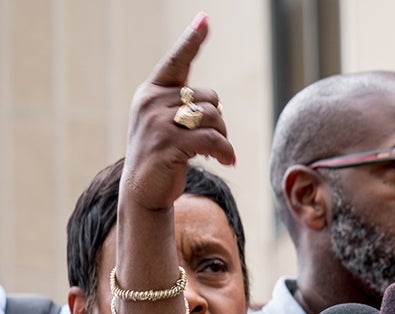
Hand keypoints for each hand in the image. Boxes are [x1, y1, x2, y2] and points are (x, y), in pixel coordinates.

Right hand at [122, 12, 235, 213]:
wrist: (143, 190)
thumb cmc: (163, 155)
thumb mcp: (169, 124)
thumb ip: (186, 107)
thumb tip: (216, 101)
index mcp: (151, 92)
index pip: (176, 61)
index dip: (192, 40)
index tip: (205, 19)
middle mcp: (151, 102)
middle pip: (210, 97)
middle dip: (219, 120)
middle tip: (214, 139)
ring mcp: (157, 122)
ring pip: (214, 117)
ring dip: (224, 137)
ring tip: (218, 152)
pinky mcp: (168, 144)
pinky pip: (213, 139)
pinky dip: (226, 151)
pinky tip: (227, 161)